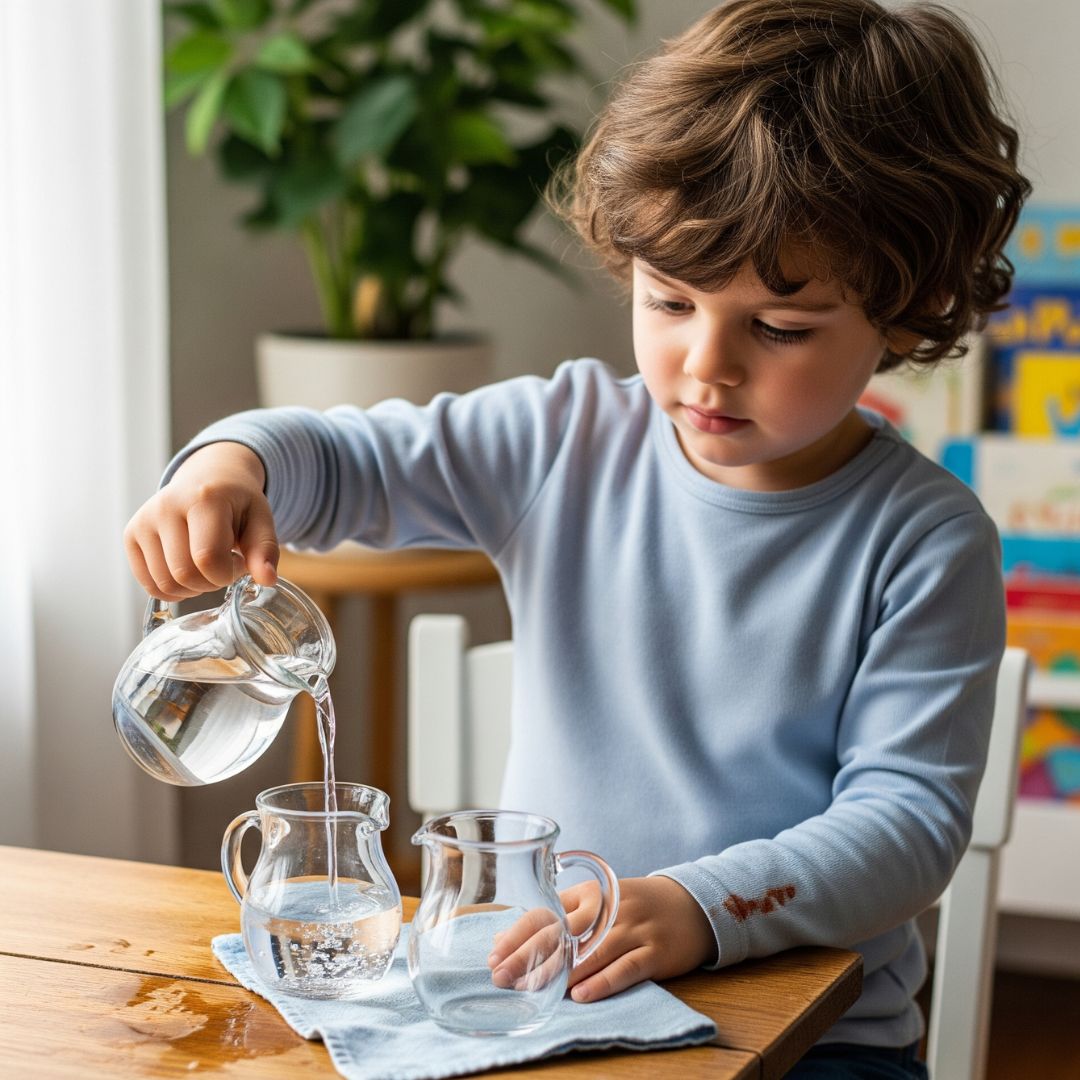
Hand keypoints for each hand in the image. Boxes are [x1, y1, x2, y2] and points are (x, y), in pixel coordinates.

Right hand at [123, 442, 278, 600]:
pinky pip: (149, 584)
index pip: (208, 558)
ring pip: (165, 584)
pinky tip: (188, 570)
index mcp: (203, 498)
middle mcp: (166, 506)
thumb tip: (267, 580)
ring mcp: (144, 520)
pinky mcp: (131, 534)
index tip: (238, 561)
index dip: (228, 573)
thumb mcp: (260, 518)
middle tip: (223, 566)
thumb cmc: (236, 502)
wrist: (207, 477)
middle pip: (184, 575)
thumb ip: (265, 549)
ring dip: (192, 588)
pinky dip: (172, 589)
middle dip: (211, 583)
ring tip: (206, 566)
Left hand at [487, 876, 716, 1002]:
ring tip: (532, 989)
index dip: (519, 934)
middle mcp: (608, 909)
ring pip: (590, 953)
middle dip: (529, 956)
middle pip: (563, 933)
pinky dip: (602, 982)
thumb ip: (556, 916)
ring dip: (559, 973)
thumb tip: (507, 938)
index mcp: (589, 894)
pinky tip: (580, 995)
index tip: (493, 954)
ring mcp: (633, 930)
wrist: (690, 905)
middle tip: (502, 976)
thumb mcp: (596, 901)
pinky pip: (625, 968)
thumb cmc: (632, 907)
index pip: (547, 912)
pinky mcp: (654, 952)